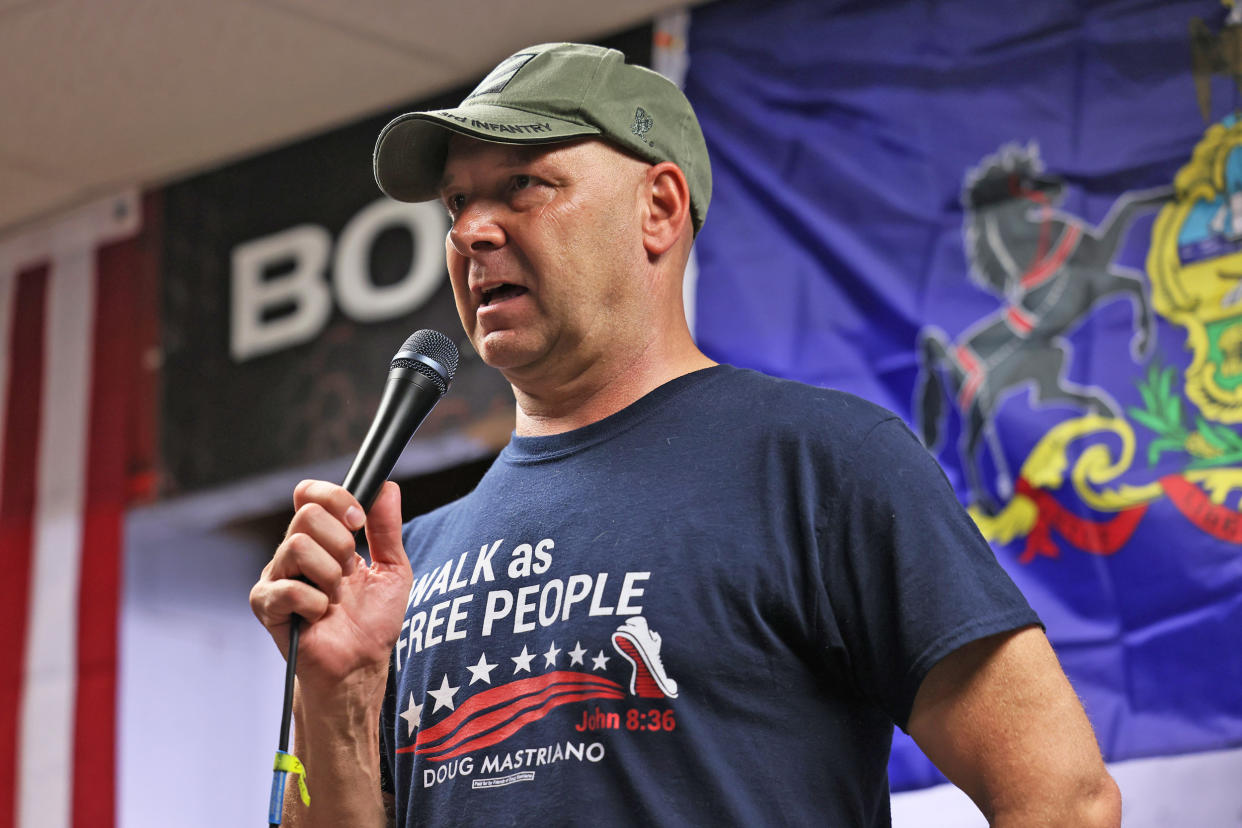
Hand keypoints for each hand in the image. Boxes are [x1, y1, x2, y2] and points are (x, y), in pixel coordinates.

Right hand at [249, 479, 410, 694]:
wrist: (361, 666)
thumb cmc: (374, 622)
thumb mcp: (392, 569)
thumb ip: (387, 528)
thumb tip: (387, 486)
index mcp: (321, 539)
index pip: (309, 494)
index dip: (335, 498)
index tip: (359, 521)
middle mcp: (294, 552)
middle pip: (306, 514)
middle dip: (340, 543)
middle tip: (348, 573)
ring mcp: (276, 577)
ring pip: (297, 545)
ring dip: (330, 575)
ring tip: (335, 598)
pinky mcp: (266, 605)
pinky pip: (288, 588)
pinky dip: (316, 604)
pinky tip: (319, 616)